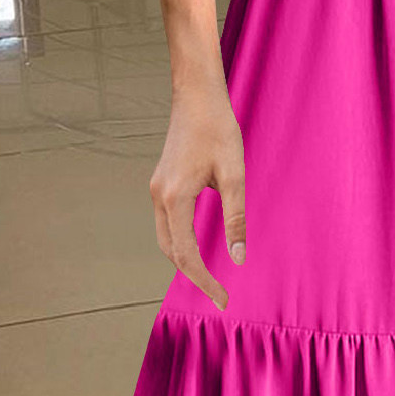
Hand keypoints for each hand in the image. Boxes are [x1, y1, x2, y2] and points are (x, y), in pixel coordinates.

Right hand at [150, 80, 245, 309]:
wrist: (197, 96)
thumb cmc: (219, 130)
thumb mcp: (234, 175)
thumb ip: (235, 219)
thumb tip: (237, 257)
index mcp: (175, 198)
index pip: (186, 255)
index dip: (205, 281)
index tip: (223, 299)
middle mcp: (159, 197)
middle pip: (170, 251)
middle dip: (193, 276)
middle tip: (219, 295)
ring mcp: (157, 189)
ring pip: (165, 239)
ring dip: (184, 260)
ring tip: (210, 278)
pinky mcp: (162, 183)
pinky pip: (167, 223)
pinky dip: (180, 242)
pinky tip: (198, 247)